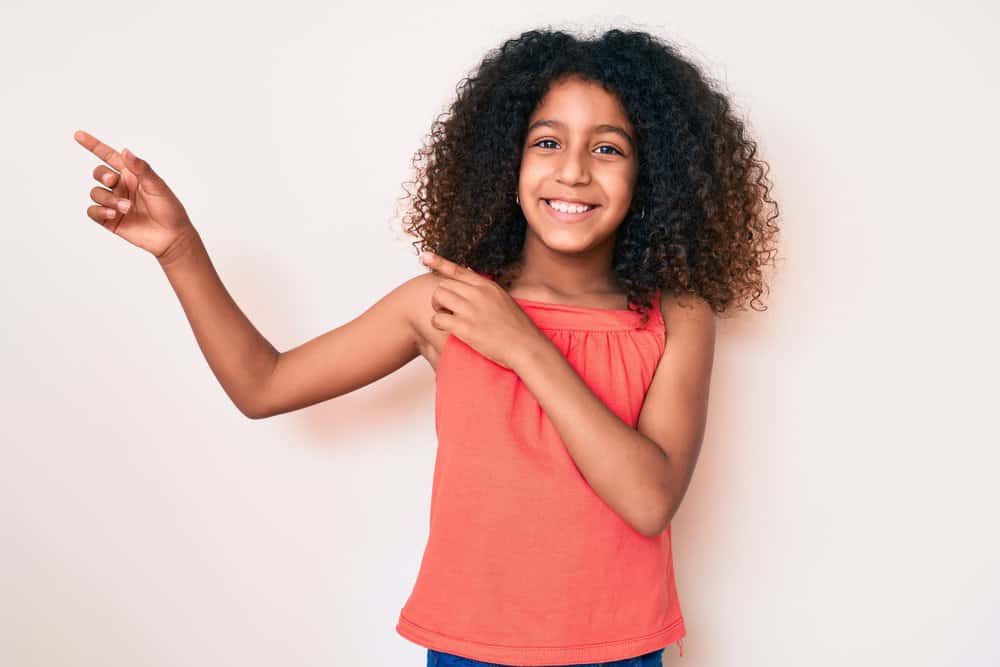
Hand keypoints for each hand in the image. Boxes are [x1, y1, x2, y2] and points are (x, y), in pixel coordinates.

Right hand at [73, 130, 196, 260]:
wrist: (171, 236)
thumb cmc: (169, 209)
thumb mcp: (157, 185)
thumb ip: (141, 168)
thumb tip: (125, 150)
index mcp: (132, 175)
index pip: (109, 156)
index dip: (93, 145)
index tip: (78, 135)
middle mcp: (121, 187)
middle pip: (98, 173)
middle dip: (102, 175)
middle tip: (113, 181)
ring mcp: (114, 203)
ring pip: (96, 193)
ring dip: (108, 199)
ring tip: (126, 207)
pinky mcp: (110, 220)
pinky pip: (93, 211)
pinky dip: (100, 211)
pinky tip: (113, 215)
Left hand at [420, 251, 546, 370]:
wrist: (526, 346)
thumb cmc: (517, 327)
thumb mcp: (504, 300)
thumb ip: (486, 292)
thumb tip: (471, 286)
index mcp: (487, 286)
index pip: (458, 270)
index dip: (439, 262)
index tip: (424, 255)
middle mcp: (477, 294)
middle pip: (443, 284)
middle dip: (440, 297)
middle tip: (446, 309)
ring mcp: (471, 310)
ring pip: (438, 297)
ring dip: (437, 308)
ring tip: (448, 317)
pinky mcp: (466, 328)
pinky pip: (438, 318)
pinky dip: (438, 323)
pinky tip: (447, 328)